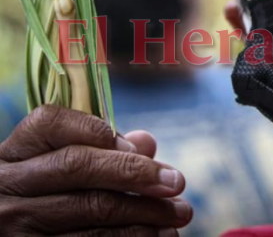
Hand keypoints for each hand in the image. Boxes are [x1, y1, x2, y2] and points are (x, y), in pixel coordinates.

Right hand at [0, 105, 191, 235]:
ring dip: (144, 212)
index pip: (51, 124)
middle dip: (136, 172)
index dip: (100, 132)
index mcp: (13, 153)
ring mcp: (12, 225)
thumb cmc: (46, 197)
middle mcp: (6, 186)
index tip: (140, 147)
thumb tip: (146, 142)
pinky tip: (158, 236)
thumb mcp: (58, 168)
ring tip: (178, 214)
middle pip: (77, 165)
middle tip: (178, 181)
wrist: (12, 234)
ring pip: (90, 209)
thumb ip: (100, 151)